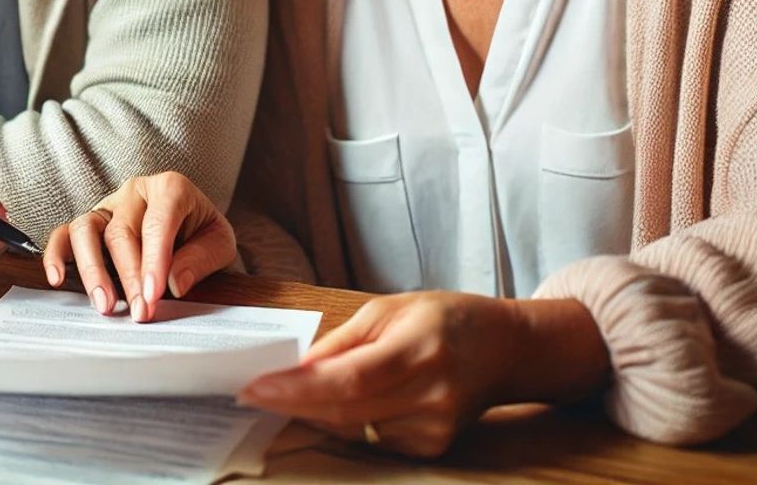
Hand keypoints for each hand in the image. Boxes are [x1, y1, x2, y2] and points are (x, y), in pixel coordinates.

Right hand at [42, 172, 235, 322]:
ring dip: (92, 270)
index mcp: (171, 188)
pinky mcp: (91, 222)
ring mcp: (109, 205)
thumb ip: (200, 259)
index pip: (158, 222)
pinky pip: (64, 233)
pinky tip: (58, 278)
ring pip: (87, 229)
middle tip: (140, 313)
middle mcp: (135, 191)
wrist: (193, 228)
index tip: (153, 295)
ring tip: (105, 305)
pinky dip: (57, 254)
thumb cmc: (203, 233)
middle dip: (129, 277)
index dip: (154, 260)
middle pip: (122, 231)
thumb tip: (172, 282)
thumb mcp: (219, 243)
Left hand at [237, 291, 607, 459]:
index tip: (254, 388)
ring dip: (316, 412)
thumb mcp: (390, 308)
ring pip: (353, 428)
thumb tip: (298, 369)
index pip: (348, 379)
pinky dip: (347, 420)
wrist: (503, 349)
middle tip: (253, 392)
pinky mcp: (432, 447)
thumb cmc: (444, 317)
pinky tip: (345, 400)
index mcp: (418, 348)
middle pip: (345, 411)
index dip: (297, 389)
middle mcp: (429, 395)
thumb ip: (343, 342)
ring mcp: (433, 428)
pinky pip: (371, 437)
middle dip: (292, 403)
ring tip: (292, 391)